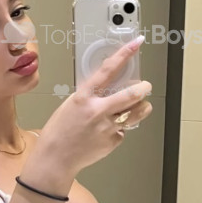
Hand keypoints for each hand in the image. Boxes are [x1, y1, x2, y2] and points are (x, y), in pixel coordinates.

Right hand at [40, 37, 152, 175]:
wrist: (56, 158)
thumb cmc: (59, 131)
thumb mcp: (71, 105)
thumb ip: (91, 96)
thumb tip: (109, 88)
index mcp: (84, 97)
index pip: (108, 70)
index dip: (124, 54)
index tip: (136, 43)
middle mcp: (98, 110)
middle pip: (132, 95)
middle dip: (144, 88)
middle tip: (145, 85)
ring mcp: (108, 127)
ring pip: (137, 112)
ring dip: (142, 106)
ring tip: (140, 105)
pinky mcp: (113, 141)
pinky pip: (125, 129)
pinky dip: (122, 127)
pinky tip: (110, 130)